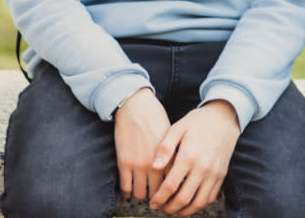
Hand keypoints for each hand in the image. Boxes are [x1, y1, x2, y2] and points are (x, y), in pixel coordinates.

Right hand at [114, 87, 169, 203]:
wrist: (136, 106)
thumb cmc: (156, 118)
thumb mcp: (172, 136)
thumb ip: (175, 155)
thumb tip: (181, 172)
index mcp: (170, 156)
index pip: (174, 184)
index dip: (173, 193)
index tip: (172, 196)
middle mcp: (155, 163)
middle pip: (158, 193)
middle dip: (158, 199)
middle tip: (158, 199)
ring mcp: (138, 164)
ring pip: (140, 194)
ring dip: (142, 196)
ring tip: (144, 192)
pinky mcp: (124, 163)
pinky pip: (125, 188)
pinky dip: (128, 192)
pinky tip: (131, 190)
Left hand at [148, 100, 240, 216]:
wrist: (225, 116)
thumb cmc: (198, 121)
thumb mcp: (178, 128)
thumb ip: (165, 148)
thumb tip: (154, 167)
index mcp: (188, 156)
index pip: (171, 186)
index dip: (159, 198)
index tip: (152, 202)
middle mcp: (203, 168)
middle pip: (184, 199)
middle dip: (169, 208)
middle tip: (160, 208)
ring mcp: (214, 173)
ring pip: (199, 203)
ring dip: (184, 211)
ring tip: (173, 210)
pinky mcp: (222, 175)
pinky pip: (210, 197)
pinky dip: (199, 205)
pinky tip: (189, 202)